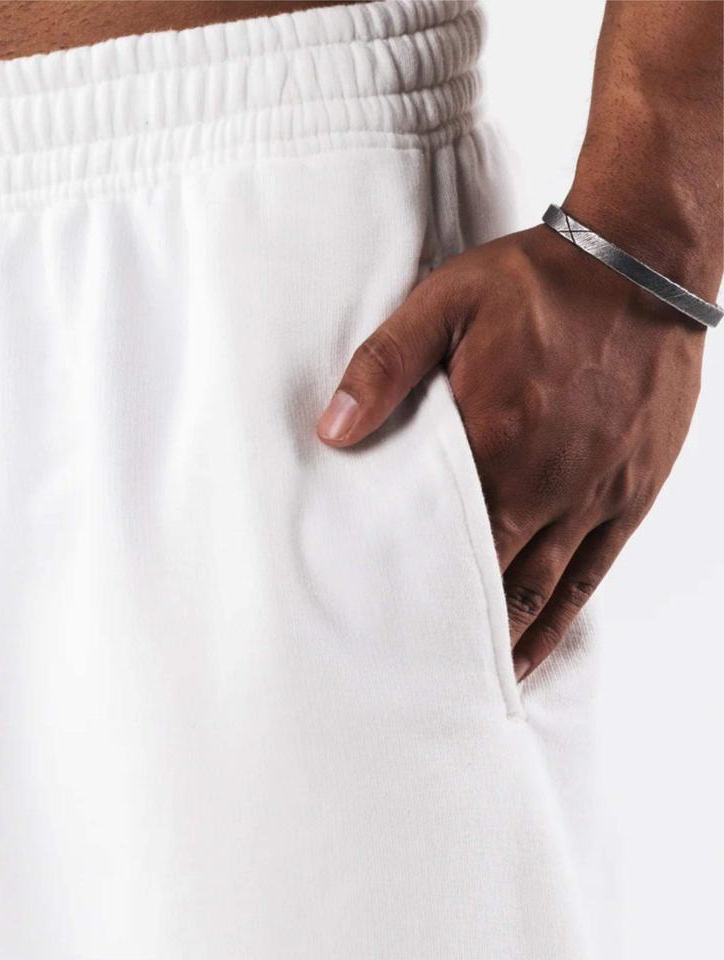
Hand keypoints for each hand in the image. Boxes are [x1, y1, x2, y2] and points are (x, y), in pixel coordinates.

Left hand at [315, 223, 705, 680]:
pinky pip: (588, 577)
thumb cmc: (538, 283)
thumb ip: (383, 367)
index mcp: (492, 437)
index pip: (434, 535)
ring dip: (495, 641)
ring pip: (535, 592)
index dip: (402, 584)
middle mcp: (543, 481)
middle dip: (442, 624)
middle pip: (483, 576)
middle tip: (401, 670)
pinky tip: (527, 655)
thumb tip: (332, 430)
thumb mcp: (444, 302)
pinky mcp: (629, 496)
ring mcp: (591, 495)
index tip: (369, 626)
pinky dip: (555, 624)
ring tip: (455, 685)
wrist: (643, 263)